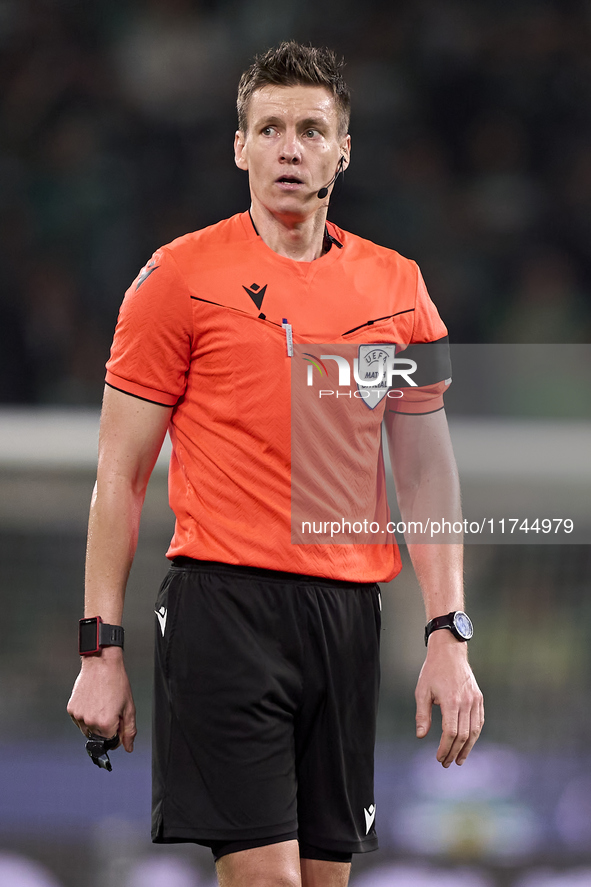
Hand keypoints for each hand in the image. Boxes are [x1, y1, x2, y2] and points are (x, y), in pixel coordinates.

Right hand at [67, 647, 135, 752]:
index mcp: (106, 724)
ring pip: (87, 729)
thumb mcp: (129, 707)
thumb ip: (129, 731)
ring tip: (101, 702)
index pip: (111, 740)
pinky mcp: (71, 709)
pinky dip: (85, 714)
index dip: (117, 729)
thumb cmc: (117, 682)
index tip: (117, 717)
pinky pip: (79, 720)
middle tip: (110, 706)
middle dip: (106, 726)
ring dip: (94, 721)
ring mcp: (79, 716)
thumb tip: (128, 747)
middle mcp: (90, 722)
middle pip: (99, 735)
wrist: (101, 664)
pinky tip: (92, 700)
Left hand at [415, 629, 483, 766]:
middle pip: (463, 736)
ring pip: (474, 731)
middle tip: (446, 763)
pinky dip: (475, 735)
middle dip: (454, 752)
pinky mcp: (479, 698)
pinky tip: (468, 743)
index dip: (445, 748)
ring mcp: (475, 700)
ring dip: (467, 748)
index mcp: (451, 701)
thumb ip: (422, 715)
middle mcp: (466, 702)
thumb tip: (421, 736)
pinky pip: (479, 721)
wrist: (449, 651)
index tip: (439, 758)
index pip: (451, 733)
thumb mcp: (422, 691)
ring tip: (459, 759)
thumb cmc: (433, 670)